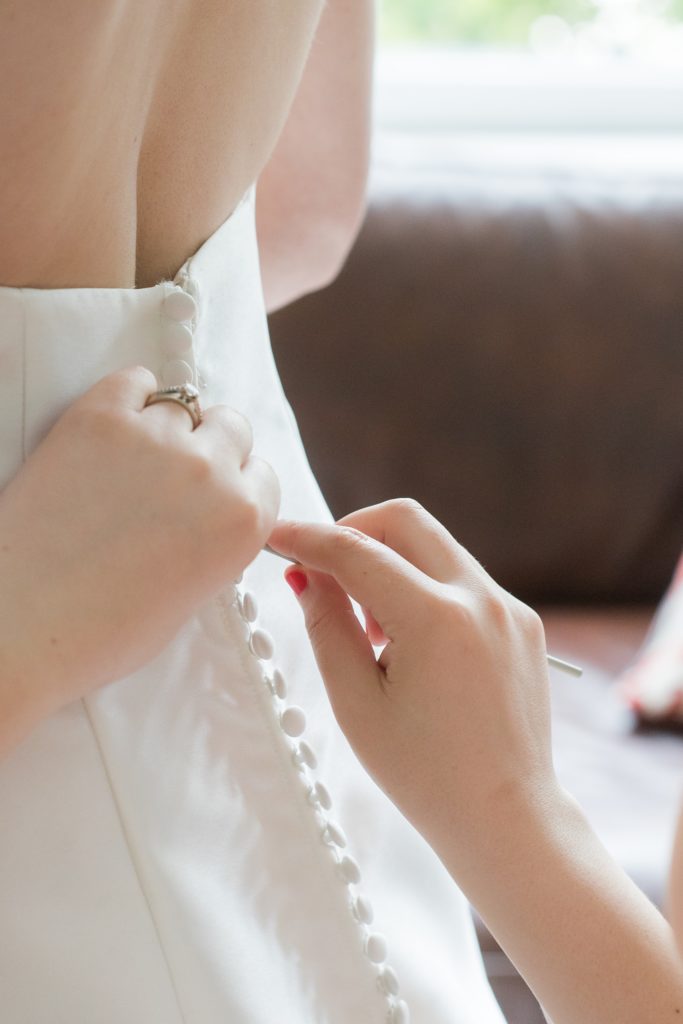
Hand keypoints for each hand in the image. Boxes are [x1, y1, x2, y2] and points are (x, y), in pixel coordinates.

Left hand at [0, 365, 279, 748]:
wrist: (25, 625)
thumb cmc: (101, 631)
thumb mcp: (190, 598)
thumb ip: (212, 545)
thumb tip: (201, 516)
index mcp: (244, 522)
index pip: (263, 475)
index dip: (235, 484)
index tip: (212, 494)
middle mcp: (210, 472)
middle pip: (231, 428)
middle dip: (210, 448)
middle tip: (173, 475)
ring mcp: (156, 438)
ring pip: (185, 404)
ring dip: (167, 426)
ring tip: (133, 458)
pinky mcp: (100, 417)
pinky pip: (135, 380)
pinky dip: (130, 396)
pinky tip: (113, 427)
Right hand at [267, 498, 556, 868]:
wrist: (507, 818)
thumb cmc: (426, 775)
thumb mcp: (357, 703)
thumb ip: (327, 626)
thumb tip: (307, 574)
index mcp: (438, 620)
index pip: (358, 551)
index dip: (309, 538)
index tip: (279, 536)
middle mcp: (482, 599)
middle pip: (405, 519)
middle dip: (355, 530)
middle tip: (325, 572)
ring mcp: (510, 608)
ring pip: (436, 546)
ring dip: (391, 563)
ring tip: (371, 630)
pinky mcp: (523, 623)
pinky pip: (463, 579)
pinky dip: (426, 587)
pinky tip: (410, 643)